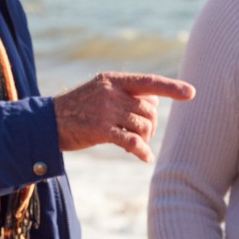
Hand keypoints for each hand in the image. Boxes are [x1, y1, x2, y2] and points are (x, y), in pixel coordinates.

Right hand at [55, 72, 196, 161]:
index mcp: (114, 80)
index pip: (149, 82)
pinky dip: (142, 151)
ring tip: (135, 144)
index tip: (191, 93)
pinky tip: (145, 157)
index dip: (171, 87)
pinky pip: (132, 141)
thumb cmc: (78, 109)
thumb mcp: (101, 93)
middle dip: (151, 125)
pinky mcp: (101, 130)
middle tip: (142, 135)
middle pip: (150, 110)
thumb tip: (155, 105)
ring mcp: (106, 110)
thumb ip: (126, 95)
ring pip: (143, 126)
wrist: (47, 122)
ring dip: (145, 138)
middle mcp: (112, 92)